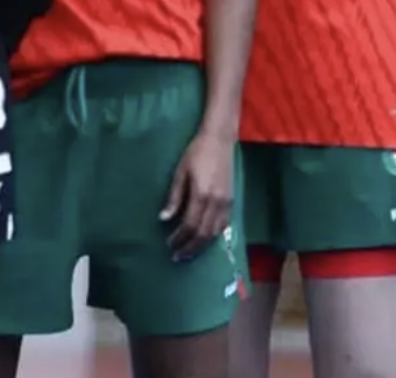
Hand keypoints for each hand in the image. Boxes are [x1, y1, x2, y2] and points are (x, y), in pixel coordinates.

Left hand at [161, 132, 234, 260]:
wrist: (220, 140)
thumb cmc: (197, 153)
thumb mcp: (180, 172)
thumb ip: (174, 197)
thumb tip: (164, 219)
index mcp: (201, 194)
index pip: (190, 225)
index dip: (179, 238)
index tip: (169, 245)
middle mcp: (216, 202)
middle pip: (203, 233)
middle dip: (190, 247)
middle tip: (177, 255)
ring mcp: (226, 202)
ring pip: (215, 232)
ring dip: (201, 245)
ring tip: (189, 251)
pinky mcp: (231, 200)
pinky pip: (223, 224)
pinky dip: (213, 235)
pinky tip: (204, 238)